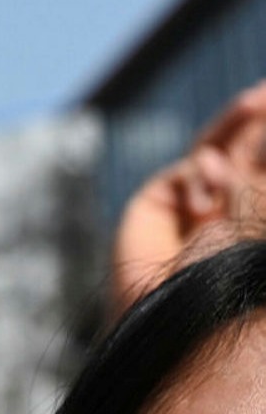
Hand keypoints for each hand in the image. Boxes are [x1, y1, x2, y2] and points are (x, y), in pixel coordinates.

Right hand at [111, 80, 265, 313]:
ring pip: (216, 148)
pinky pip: (184, 169)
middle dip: (258, 121)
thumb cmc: (245, 277)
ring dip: (235, 125)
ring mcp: (197, 205)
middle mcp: (236, 207)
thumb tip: (263, 110)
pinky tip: (205, 203)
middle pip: (249, 146)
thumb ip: (263, 170)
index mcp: (261, 213)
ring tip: (256, 102)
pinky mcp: (158, 204)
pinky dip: (198, 173)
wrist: (189, 312)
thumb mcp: (265, 214)